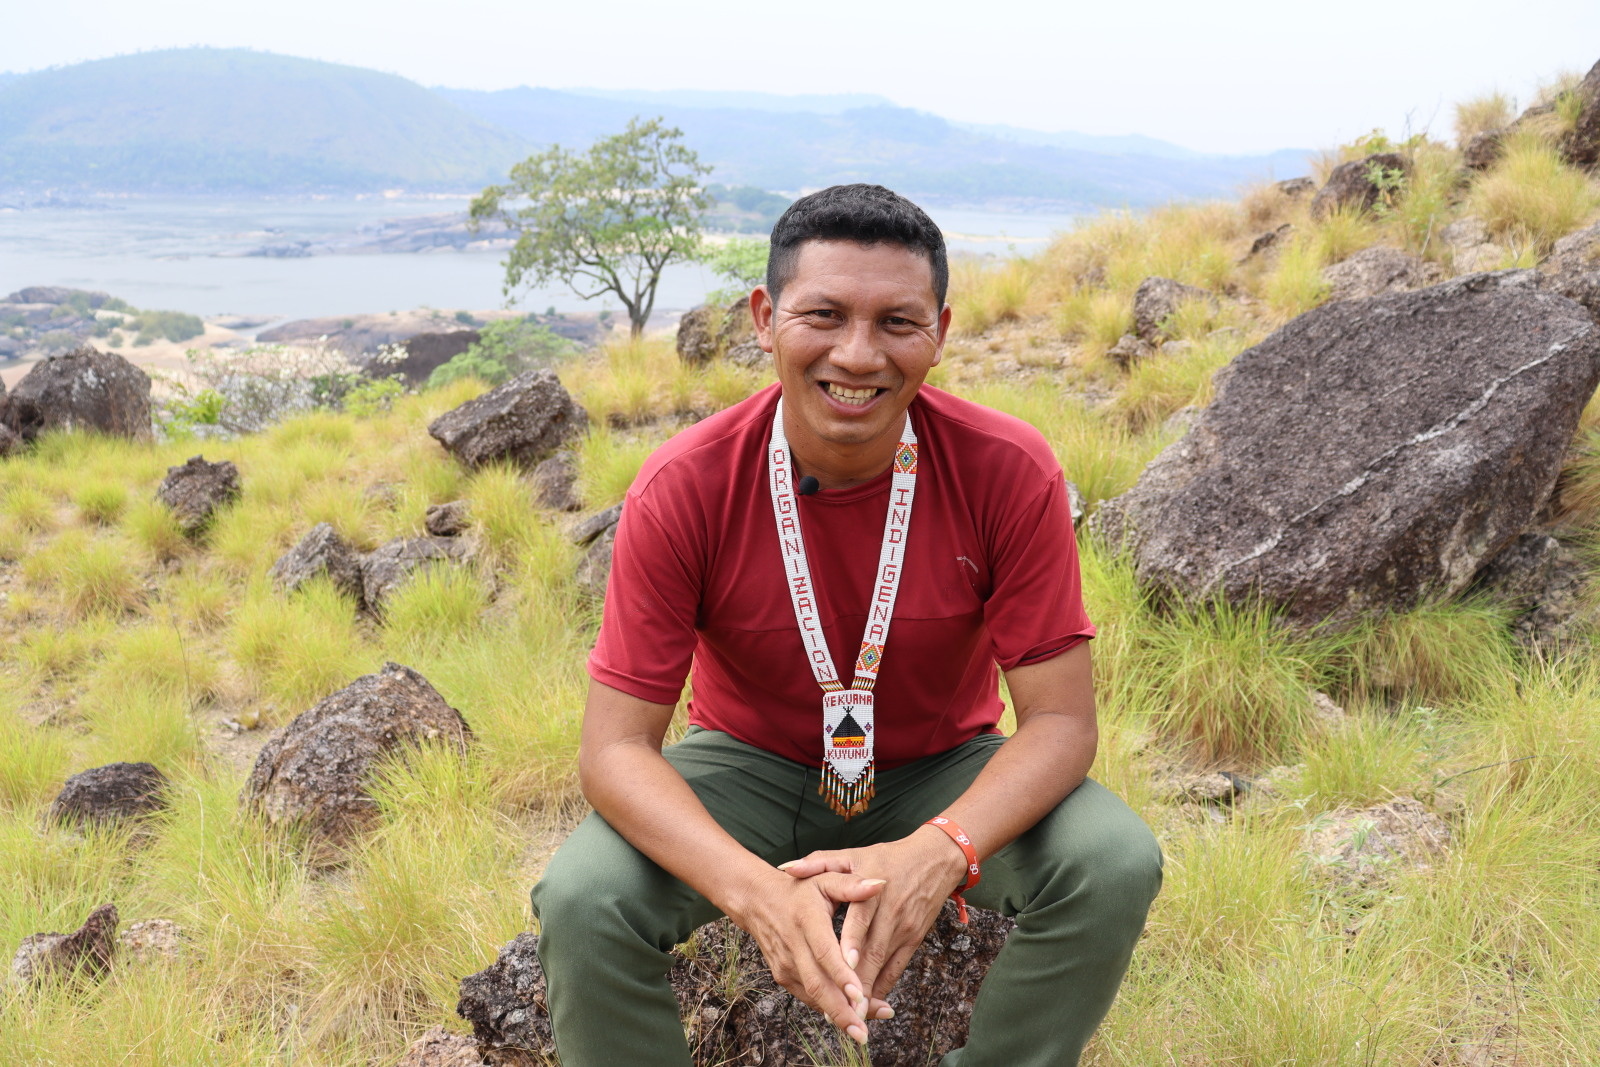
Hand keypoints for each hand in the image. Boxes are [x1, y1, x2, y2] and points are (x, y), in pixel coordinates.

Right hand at [723, 868, 886, 1042]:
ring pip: (814, 997)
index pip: (825, 952)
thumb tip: (880, 885)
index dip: (841, 976)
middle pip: (818, 985)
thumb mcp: (825, 878)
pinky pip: (809, 997)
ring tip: (863, 1030)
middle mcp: (794, 946)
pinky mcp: (784, 977)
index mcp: (807, 920)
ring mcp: (787, 965)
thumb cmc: (800, 890)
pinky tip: (850, 1018)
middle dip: (841, 1012)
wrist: (759, 901)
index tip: (859, 995)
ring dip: (838, 1016)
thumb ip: (852, 885)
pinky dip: (829, 1010)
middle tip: (863, 1032)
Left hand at [776, 826, 968, 1018]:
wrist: (935, 860)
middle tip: (840, 1007)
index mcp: (873, 888)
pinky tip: (869, 1005)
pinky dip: (883, 987)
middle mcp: (891, 912)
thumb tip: (787, 868)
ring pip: (884, 965)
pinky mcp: (913, 939)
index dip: (852, 943)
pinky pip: (897, 968)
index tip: (843, 966)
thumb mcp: (853, 854)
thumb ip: (818, 862)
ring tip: (851, 1015)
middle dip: (857, 981)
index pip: (861, 919)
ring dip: (869, 991)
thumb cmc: (887, 857)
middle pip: (873, 951)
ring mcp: (904, 928)